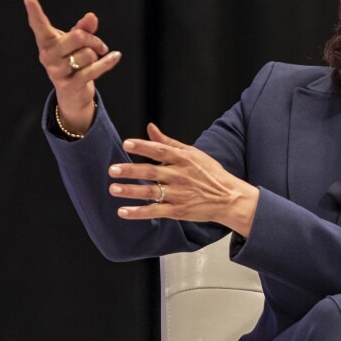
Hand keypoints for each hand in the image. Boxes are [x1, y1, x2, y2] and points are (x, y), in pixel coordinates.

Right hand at [24, 0, 121, 133]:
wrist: (72, 93)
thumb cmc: (72, 60)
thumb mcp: (77, 43)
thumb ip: (84, 28)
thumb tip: (92, 16)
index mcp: (47, 42)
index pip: (39, 25)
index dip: (35, 12)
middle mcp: (47, 56)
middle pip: (78, 37)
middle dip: (93, 40)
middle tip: (98, 46)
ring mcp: (56, 71)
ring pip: (88, 54)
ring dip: (96, 55)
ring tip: (93, 60)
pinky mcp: (69, 85)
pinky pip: (93, 70)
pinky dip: (107, 62)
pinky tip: (116, 56)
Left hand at [107, 123, 258, 236]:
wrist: (228, 198)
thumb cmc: (210, 174)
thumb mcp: (193, 153)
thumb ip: (168, 142)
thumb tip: (150, 128)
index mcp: (183, 159)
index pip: (160, 151)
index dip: (143, 147)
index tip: (127, 144)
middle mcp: (179, 176)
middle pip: (152, 172)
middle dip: (131, 171)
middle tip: (113, 170)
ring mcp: (178, 194)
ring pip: (150, 192)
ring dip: (131, 191)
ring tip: (114, 189)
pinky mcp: (177, 210)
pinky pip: (154, 211)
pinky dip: (138, 213)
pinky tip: (123, 212)